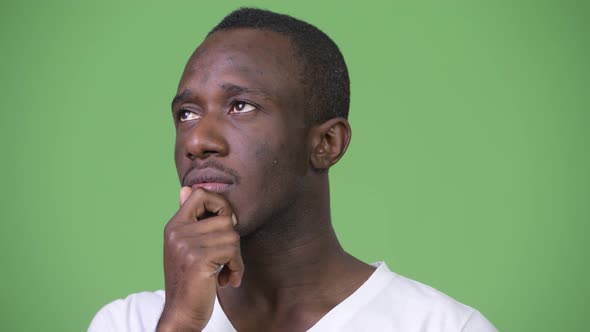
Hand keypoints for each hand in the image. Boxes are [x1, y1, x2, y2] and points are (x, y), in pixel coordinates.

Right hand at [157, 187, 242, 331]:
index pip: (199, 193)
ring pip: (232, 235)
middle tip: (228, 258)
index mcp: (175, 226)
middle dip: (233, 240)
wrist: (181, 315)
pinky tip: (227, 280)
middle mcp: (177, 232)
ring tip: (226, 272)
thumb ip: (191, 220)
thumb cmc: (190, 282)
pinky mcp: (197, 259)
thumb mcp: (186, 248)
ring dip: (236, 258)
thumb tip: (186, 189)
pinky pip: (232, 251)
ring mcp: (186, 245)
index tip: (225, 225)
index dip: (220, 204)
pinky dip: (236, 268)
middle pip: (225, 217)